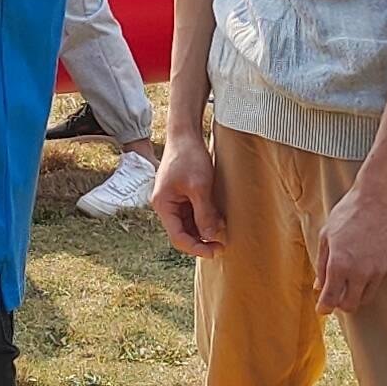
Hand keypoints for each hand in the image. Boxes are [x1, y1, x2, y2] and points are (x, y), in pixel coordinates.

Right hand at [153, 127, 227, 258]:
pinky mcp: (182, 195)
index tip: (215, 252)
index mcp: (163, 205)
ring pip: (189, 224)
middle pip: (183, 233)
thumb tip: (212, 237)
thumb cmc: (189, 156)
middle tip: (222, 246)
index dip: (196, 247)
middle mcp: (166, 206)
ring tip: (223, 232)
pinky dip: (205, 219)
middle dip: (202, 240)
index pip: (178, 237)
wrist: (185, 133)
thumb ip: (205, 213)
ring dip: (205, 230)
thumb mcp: (199, 187)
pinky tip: (219, 219)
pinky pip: (193, 214)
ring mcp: (174, 200)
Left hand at [313, 173, 386, 315]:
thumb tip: (319, 286)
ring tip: (351, 278)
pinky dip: (371, 276)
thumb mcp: (327, 236)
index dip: (324, 308)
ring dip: (357, 292)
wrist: (379, 198)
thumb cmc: (348, 213)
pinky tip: (367, 258)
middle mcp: (361, 272)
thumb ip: (322, 264)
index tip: (322, 310)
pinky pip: (379, 279)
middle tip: (336, 295)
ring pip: (367, 296)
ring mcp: (379, 270)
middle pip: (351, 305)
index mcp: (340, 265)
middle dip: (341, 304)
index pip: (331, 299)